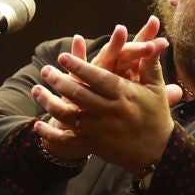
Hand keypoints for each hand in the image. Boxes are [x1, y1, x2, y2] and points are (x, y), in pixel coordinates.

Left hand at [34, 43, 175, 175]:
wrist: (157, 152)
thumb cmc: (156, 116)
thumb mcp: (156, 89)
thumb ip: (150, 64)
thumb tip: (155, 42)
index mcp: (124, 95)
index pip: (97, 78)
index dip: (79, 67)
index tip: (63, 57)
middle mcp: (110, 112)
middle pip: (79, 94)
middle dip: (59, 81)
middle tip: (46, 70)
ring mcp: (99, 130)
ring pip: (69, 115)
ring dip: (49, 102)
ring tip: (36, 90)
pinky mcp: (93, 145)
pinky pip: (68, 140)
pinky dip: (51, 135)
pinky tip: (38, 126)